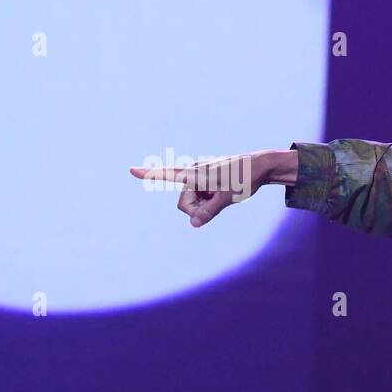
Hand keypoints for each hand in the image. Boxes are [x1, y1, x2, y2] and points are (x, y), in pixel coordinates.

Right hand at [129, 150, 278, 227]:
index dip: (150, 175)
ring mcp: (199, 177)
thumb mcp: (227, 198)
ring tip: (224, 195)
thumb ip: (209, 212)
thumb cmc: (244, 180)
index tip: (131, 170)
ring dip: (206, 205)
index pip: (168, 175)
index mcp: (195, 174)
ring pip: (194, 202)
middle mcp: (193, 173)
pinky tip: (224, 194)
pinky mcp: (206, 180)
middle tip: (219, 202)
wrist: (260, 167)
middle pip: (185, 203)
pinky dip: (210, 200)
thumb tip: (193, 224)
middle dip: (198, 209)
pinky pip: (202, 197)